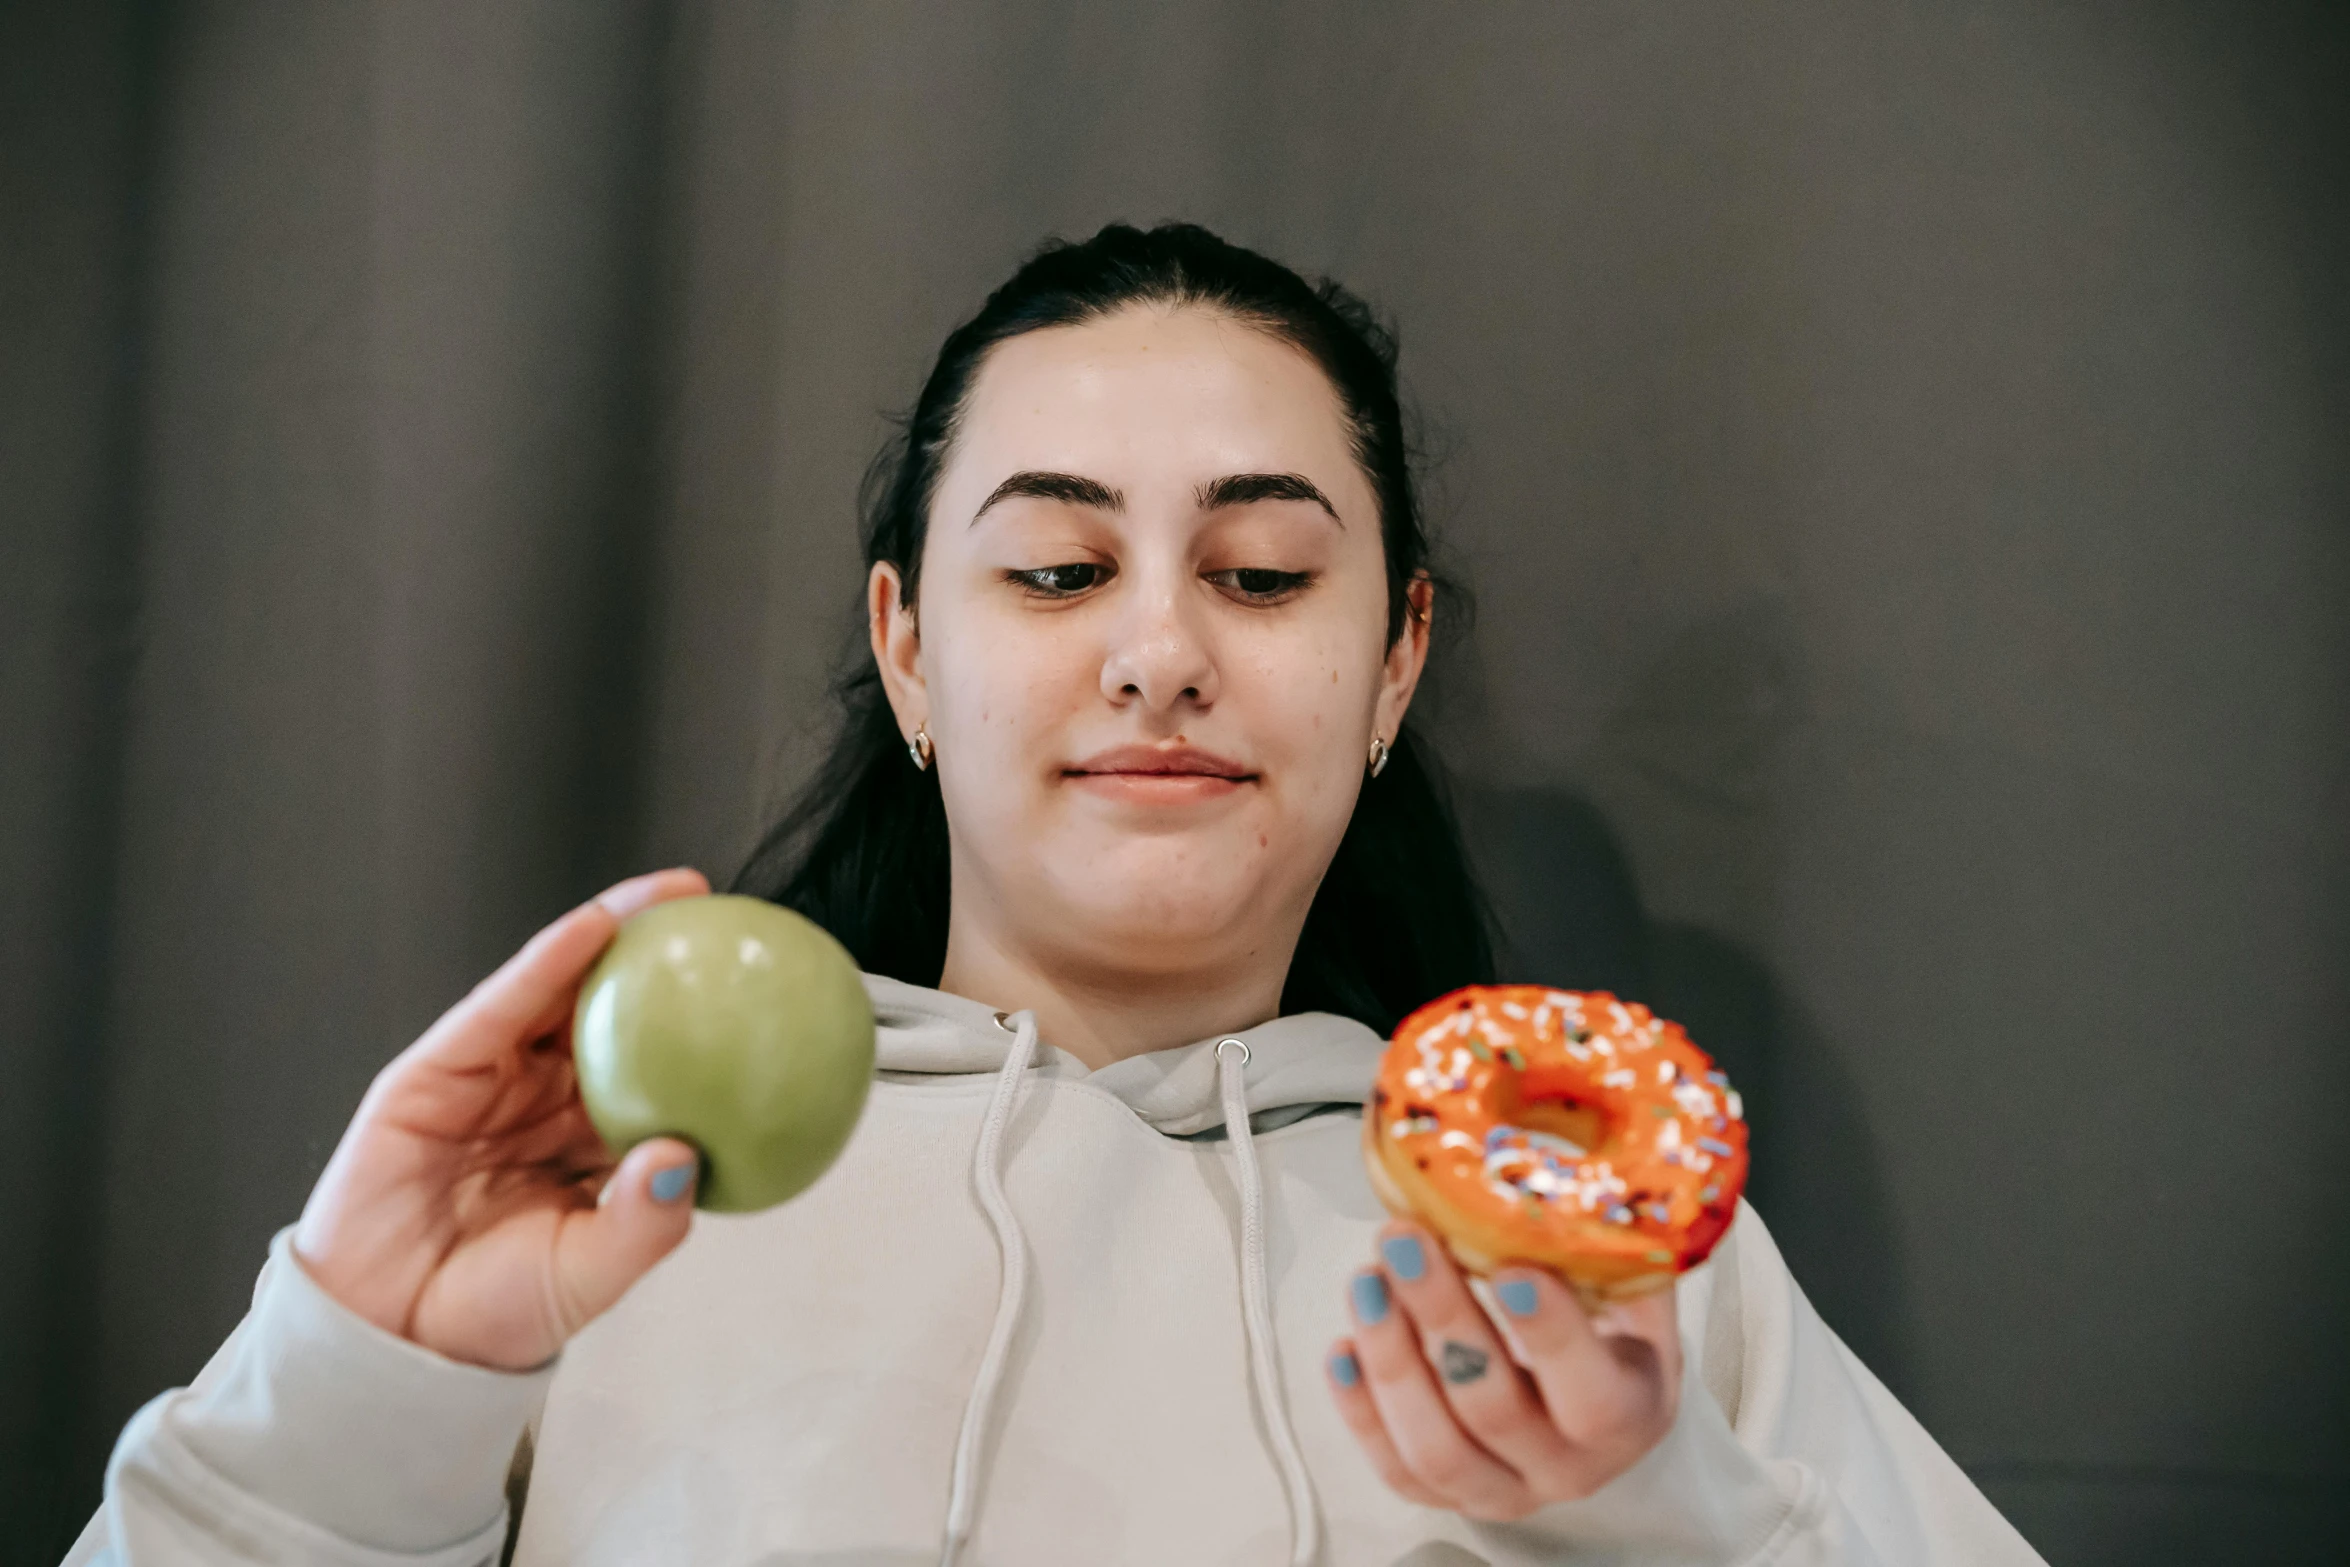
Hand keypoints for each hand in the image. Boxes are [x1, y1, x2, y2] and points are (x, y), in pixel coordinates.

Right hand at [292, 869, 710, 1370]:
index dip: (705, 1025)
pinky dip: (546, 962)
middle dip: (667, 958)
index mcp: (589, 1143)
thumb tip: (685, 1157)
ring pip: (559, 991)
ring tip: (671, 895)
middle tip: (727, 917)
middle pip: (613, 1012)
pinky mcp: (434, 1071)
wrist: (389, 1340)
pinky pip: (499, 1007)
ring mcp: (491, 1081)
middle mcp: (545, 1101)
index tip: (764, 990)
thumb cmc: (492, 1312)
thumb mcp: (590, 1273)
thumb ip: (643, 1223)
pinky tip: (592, 927)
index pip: (658, 1066)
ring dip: (612, 931)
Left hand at [1327, 1220, 1679, 1519]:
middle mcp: (1566, 1468)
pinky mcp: (1443, 1494)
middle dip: (1442, 1317)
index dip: (1548, 1336)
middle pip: (1494, 1410)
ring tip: (1366, 1281)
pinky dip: (1360, 1408)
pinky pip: (1394, 1468)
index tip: (1509, 1267)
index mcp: (1628, 1416)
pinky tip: (1342, 1348)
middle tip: (1402, 1240)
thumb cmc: (1610, 1338)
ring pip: (1435, 1448)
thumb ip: (1615, 1244)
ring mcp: (1501, 1490)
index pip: (1592, 1397)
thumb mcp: (1635, 1292)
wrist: (1598, 1411)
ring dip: (1390, 1359)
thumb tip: (1582, 1167)